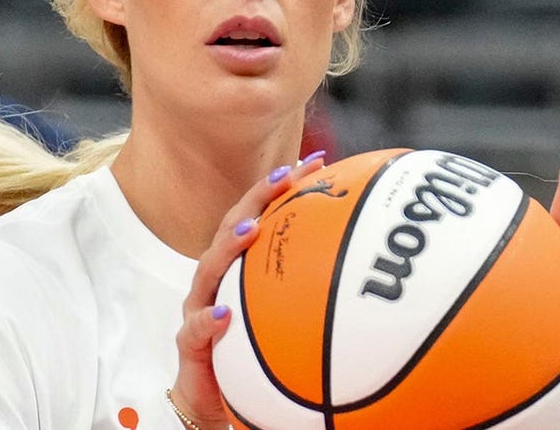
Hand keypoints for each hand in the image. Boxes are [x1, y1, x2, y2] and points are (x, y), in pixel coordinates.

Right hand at [169, 155, 326, 429]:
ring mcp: (200, 305)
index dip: (283, 187)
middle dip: (258, 197)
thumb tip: (370, 272)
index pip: (261, 214)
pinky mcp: (190, 341)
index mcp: (239, 265)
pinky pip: (195, 328)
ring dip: (230, 245)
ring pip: (209, 267)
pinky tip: (223, 315)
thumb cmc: (252, 353)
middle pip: (232, 225)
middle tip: (285, 178)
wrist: (214, 397)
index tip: (316, 162)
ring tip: (252, 230)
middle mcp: (217, 277)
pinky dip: (208, 320)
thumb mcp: (286, 318)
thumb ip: (312, 291)